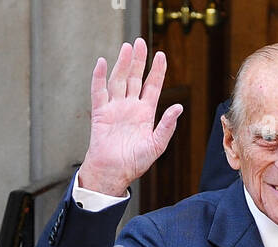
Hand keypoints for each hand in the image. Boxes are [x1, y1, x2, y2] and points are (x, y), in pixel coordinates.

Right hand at [78, 39, 182, 197]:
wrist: (114, 173)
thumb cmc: (134, 163)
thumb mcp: (156, 146)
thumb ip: (167, 127)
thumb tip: (178, 108)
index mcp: (145, 113)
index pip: (152, 86)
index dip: (157, 71)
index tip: (161, 55)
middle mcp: (130, 107)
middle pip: (135, 78)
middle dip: (138, 60)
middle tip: (141, 42)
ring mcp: (115, 108)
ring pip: (119, 80)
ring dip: (122, 64)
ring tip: (127, 48)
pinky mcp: (100, 113)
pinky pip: (99, 91)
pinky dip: (99, 77)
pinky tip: (101, 63)